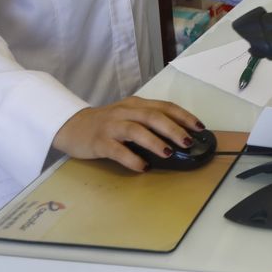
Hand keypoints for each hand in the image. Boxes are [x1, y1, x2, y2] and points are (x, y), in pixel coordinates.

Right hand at [52, 96, 203, 172]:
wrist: (72, 126)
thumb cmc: (107, 123)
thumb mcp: (129, 116)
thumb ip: (150, 122)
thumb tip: (180, 138)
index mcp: (136, 104)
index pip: (164, 107)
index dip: (183, 116)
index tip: (200, 128)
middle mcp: (125, 112)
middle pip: (153, 117)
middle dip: (173, 129)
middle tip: (188, 142)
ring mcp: (111, 126)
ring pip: (136, 130)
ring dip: (154, 141)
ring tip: (168, 153)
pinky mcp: (99, 142)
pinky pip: (117, 150)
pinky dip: (131, 159)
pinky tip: (142, 167)